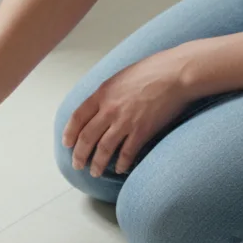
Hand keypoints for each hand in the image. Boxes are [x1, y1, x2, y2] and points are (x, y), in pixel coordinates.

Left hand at [63, 48, 193, 176]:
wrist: (175, 73)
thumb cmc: (152, 70)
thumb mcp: (121, 77)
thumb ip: (108, 93)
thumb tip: (101, 106)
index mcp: (102, 93)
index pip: (77, 117)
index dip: (70, 133)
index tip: (67, 144)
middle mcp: (110, 109)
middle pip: (87, 137)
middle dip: (80, 155)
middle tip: (78, 165)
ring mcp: (125, 121)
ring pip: (104, 149)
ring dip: (97, 164)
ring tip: (95, 172)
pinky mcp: (142, 131)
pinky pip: (127, 153)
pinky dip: (122, 163)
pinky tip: (120, 169)